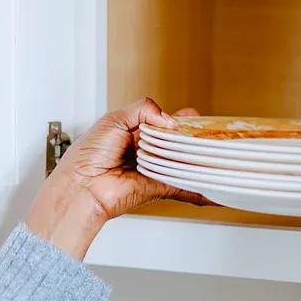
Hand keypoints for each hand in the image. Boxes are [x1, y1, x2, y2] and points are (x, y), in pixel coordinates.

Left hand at [26, 97, 207, 258]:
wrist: (82, 187)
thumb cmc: (88, 155)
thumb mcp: (114, 119)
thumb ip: (144, 110)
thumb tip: (169, 119)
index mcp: (133, 132)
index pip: (162, 124)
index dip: (178, 120)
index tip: (195, 117)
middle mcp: (144, 151)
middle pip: (175, 143)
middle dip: (192, 139)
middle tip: (211, 135)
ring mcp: (152, 170)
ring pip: (182, 163)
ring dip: (198, 161)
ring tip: (218, 155)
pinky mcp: (157, 188)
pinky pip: (182, 187)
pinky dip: (198, 190)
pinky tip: (213, 189)